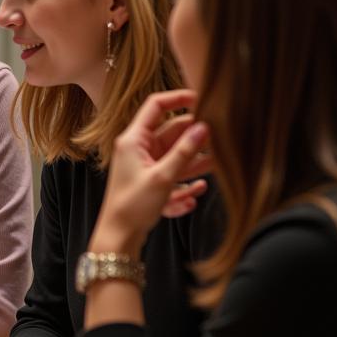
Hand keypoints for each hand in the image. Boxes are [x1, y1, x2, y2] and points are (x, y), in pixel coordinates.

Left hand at [91, 89, 212, 253]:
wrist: (117, 238)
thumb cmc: (133, 207)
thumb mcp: (163, 177)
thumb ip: (185, 152)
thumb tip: (204, 128)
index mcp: (133, 140)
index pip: (156, 106)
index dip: (179, 98)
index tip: (203, 97)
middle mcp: (138, 149)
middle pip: (171, 133)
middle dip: (194, 137)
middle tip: (219, 139)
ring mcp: (144, 166)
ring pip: (175, 156)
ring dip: (193, 162)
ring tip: (216, 166)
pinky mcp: (149, 183)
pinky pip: (172, 177)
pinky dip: (182, 186)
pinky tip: (192, 198)